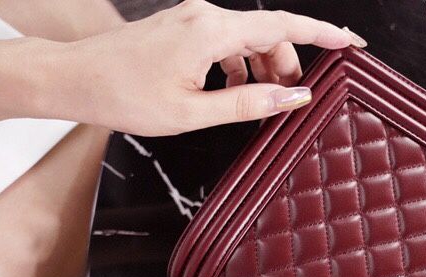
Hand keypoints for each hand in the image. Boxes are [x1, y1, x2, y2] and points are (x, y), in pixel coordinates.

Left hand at [45, 0, 365, 134]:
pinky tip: (231, 92)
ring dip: (262, 70)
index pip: (283, 27)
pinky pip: (227, 40)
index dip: (324, 35)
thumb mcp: (192, 112)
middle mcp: (205, 14)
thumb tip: (293, 99)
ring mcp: (192, 16)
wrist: (72, 78)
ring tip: (259, 105)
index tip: (353, 44)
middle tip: (290, 105)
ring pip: (249, 38)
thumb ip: (248, 104)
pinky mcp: (183, 25)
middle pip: (269, 34)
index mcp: (211, 31)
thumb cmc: (124, 96)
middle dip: (287, 67)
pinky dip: (240, 65)